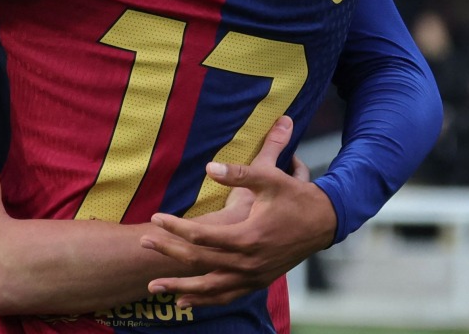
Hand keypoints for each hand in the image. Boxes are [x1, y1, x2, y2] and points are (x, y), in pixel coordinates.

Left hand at [141, 116, 337, 307]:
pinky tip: (183, 302)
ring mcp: (254, 276)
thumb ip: (239, 173)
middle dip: (169, 254)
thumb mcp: (270, 179)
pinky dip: (204, 300)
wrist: (325, 222)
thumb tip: (209, 167)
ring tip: (153, 287)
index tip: (156, 218)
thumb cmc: (295, 197)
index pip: (203, 237)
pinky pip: (227, 296)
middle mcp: (250, 263)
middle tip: (142, 243)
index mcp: (249, 238)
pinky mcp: (258, 282)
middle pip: (200, 262)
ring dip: (181, 287)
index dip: (177, 227)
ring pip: (211, 288)